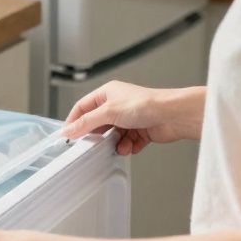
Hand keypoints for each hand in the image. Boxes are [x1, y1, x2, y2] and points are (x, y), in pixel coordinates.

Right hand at [62, 81, 204, 153]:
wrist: (172, 115)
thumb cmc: (146, 104)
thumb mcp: (108, 112)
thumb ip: (86, 122)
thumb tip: (68, 130)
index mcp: (108, 93)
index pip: (83, 107)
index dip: (74, 121)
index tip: (68, 135)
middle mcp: (118, 105)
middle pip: (98, 123)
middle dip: (97, 135)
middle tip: (93, 144)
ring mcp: (129, 118)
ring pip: (113, 136)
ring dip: (115, 143)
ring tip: (119, 145)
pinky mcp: (141, 131)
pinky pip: (127, 142)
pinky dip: (128, 147)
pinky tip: (131, 146)